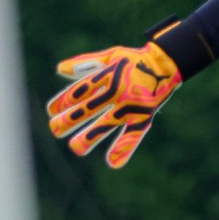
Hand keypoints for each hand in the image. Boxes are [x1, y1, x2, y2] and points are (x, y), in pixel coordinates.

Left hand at [47, 40, 181, 167]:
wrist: (167, 62)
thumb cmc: (135, 59)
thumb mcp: (111, 56)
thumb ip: (85, 64)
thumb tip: (59, 69)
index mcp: (108, 74)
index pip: (81, 90)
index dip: (64, 100)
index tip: (51, 110)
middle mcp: (118, 90)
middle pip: (89, 107)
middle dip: (70, 119)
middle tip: (55, 128)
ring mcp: (131, 104)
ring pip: (108, 122)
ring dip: (90, 136)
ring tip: (75, 148)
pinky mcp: (144, 114)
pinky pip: (134, 133)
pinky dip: (125, 147)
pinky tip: (113, 162)